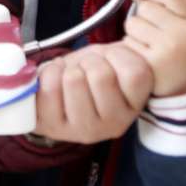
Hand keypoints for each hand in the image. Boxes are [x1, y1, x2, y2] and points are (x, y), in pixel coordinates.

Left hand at [33, 42, 152, 143]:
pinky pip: (50, 88)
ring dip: (68, 68)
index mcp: (135, 106)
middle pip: (101, 75)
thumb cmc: (94, 68)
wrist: (67, 87)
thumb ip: (115, 54)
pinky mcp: (55, 129)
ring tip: (71, 76)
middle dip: (89, 61)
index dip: (116, 56)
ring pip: (74, 79)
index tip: (110, 61)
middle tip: (87, 69)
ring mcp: (85, 131)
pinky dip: (49, 73)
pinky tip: (55, 80)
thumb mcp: (113, 57)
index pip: (134, 74)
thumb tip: (94, 59)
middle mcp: (114, 125)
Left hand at [121, 0, 185, 96]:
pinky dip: (130, 48)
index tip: (159, 10)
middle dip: (145, 18)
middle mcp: (183, 34)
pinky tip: (144, 57)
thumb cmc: (184, 52)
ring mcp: (166, 49)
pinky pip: (127, 42)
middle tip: (156, 35)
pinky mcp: (148, 64)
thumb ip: (170, 2)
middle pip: (146, 6)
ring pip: (132, 23)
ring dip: (135, 33)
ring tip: (149, 46)